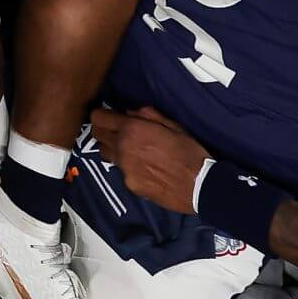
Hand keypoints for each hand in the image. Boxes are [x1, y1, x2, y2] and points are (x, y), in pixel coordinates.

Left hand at [89, 106, 209, 214]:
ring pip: (106, 153)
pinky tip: (145, 168)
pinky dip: (128, 166)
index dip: (102, 114)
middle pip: (97, 135)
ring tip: (130, 149)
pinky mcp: (130, 184)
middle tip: (117, 130)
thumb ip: (147, 115)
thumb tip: (129, 112)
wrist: (200, 187)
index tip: (109, 115)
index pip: (98, 117)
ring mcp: (124, 168)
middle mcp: (122, 148)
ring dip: (112, 148)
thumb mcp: (173, 126)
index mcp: (132, 130)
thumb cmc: (190, 152)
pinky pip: (121, 170)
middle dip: (103, 129)